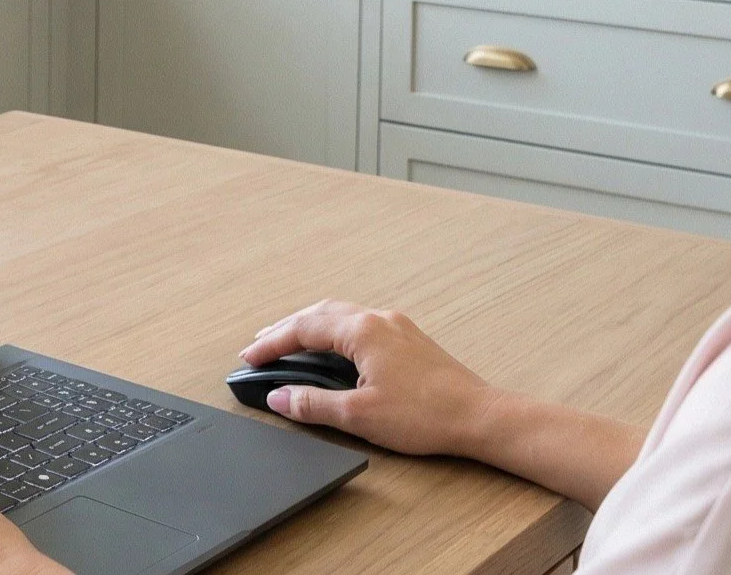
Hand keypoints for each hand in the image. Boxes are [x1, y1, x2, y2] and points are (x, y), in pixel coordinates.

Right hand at [239, 300, 495, 457]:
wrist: (480, 417)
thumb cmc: (426, 415)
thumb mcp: (358, 415)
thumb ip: (313, 404)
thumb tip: (280, 397)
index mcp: (362, 331)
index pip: (302, 330)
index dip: (271, 344)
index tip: (250, 358)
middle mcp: (378, 320)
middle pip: (319, 313)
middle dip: (286, 329)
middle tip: (261, 345)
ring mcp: (396, 326)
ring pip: (341, 315)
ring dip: (310, 326)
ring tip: (289, 341)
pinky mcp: (410, 339)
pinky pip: (360, 323)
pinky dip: (334, 330)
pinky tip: (333, 346)